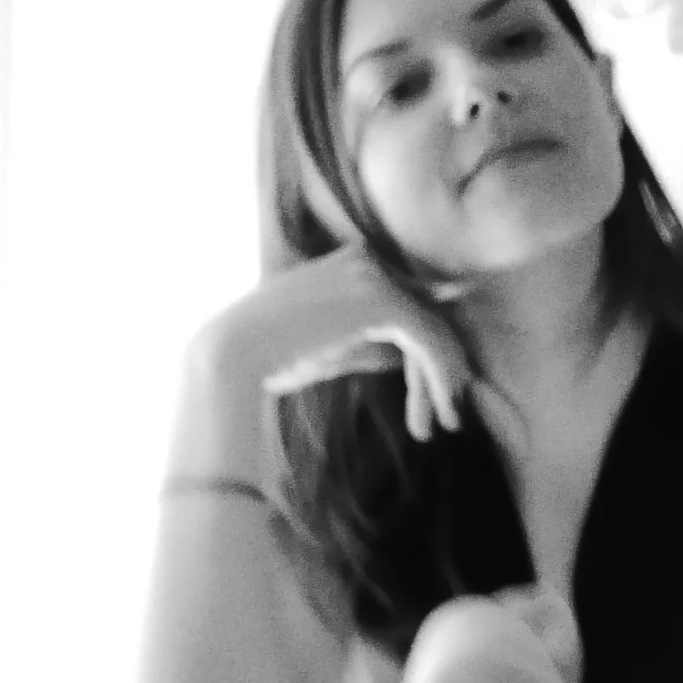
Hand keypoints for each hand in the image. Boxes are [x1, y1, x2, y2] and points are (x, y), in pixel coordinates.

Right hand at [203, 245, 472, 443]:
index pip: (413, 305)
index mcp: (357, 260)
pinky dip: (440, 379)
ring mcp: (375, 275)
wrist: (234, 356)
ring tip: (446, 424)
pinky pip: (430, 340)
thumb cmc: (279, 356)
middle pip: (429, 316)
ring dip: (444, 382)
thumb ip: (381, 340)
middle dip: (442, 371)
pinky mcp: (381, 301)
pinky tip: (439, 414)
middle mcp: (369, 258)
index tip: (432, 403)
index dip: (429, 356)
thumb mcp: (341, 343)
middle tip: (448, 420)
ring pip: (435, 330)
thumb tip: (425, 355)